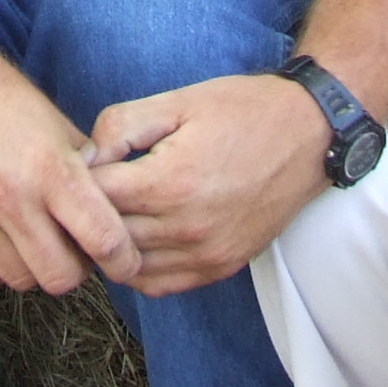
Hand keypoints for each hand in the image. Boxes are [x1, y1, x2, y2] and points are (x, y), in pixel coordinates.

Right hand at [0, 57, 142, 296]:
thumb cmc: (2, 100)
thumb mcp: (57, 126)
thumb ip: (88, 173)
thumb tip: (116, 218)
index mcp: (51, 166)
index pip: (103, 239)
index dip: (122, 260)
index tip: (123, 262)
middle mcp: (10, 194)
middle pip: (60, 277)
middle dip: (73, 268)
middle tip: (69, 247)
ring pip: (19, 280)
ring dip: (31, 266)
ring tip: (28, 235)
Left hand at [85, 73, 334, 295]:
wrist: (309, 134)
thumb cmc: (242, 111)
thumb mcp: (176, 101)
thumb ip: (120, 126)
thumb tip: (84, 158)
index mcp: (170, 181)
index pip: (94, 198)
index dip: (78, 180)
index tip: (80, 167)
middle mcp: (186, 227)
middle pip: (106, 237)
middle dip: (89, 215)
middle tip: (87, 193)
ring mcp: (206, 254)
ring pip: (128, 269)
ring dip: (112, 246)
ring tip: (113, 215)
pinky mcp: (222, 267)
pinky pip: (160, 285)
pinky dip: (140, 268)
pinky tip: (140, 238)